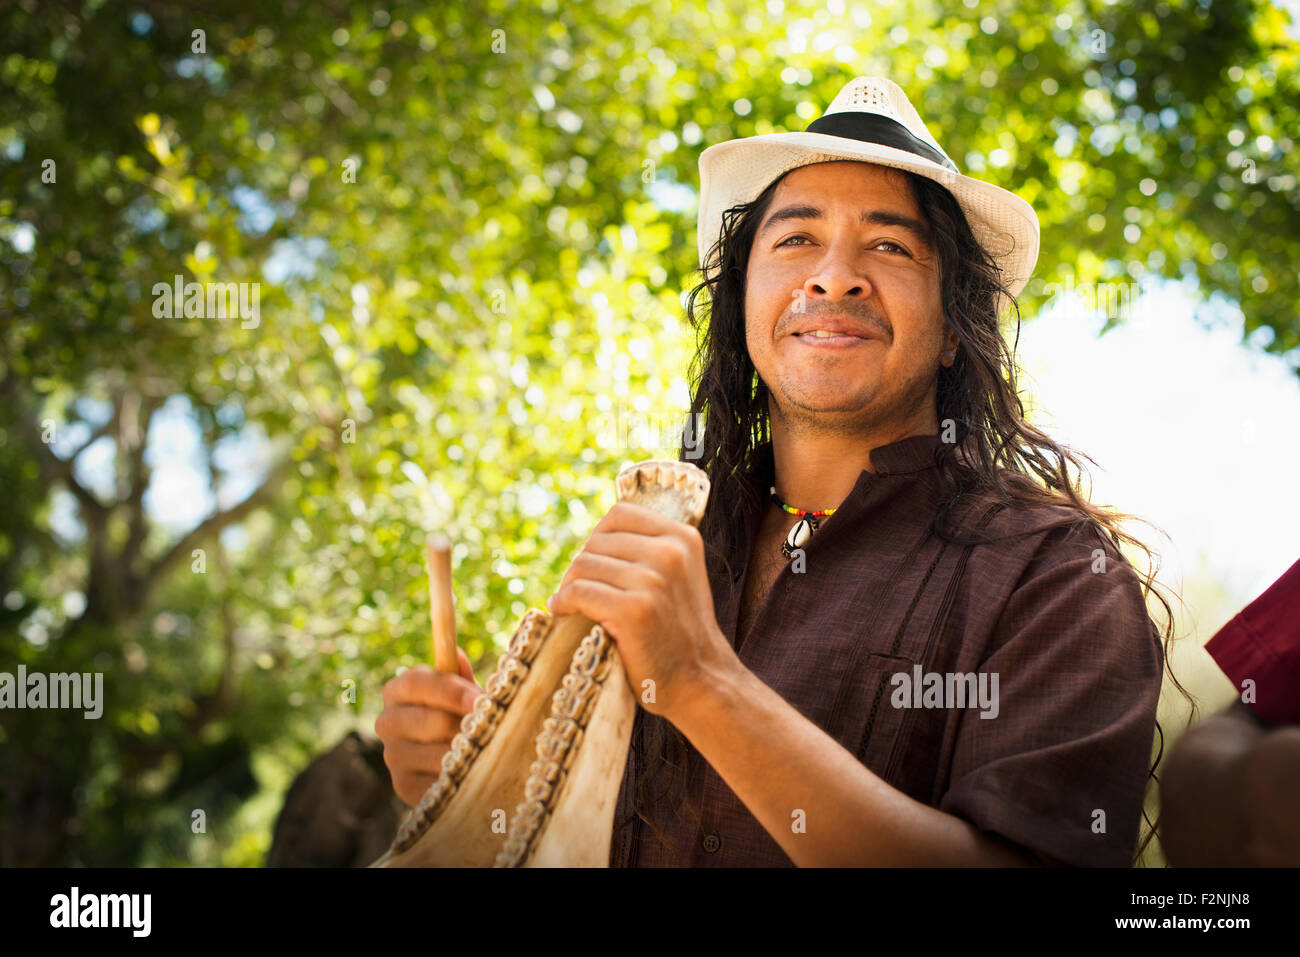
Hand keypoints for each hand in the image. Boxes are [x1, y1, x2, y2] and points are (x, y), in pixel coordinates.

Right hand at [375, 647, 483, 806]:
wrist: (452, 760)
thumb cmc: (459, 715)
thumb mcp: (462, 693)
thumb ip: (460, 677)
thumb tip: (456, 656)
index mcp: (397, 690)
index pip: (415, 683)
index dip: (450, 690)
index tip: (481, 699)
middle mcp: (387, 721)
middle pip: (429, 720)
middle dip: (465, 725)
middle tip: (491, 729)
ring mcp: (392, 755)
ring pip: (438, 753)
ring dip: (467, 753)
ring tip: (486, 751)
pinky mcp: (402, 785)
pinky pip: (437, 781)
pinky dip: (459, 776)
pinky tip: (471, 772)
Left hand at [544, 501, 735, 722]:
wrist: (699, 681)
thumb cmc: (678, 630)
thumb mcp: (678, 575)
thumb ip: (648, 549)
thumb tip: (595, 536)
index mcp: (682, 538)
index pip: (620, 515)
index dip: (598, 539)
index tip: (596, 566)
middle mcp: (671, 553)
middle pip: (596, 541)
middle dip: (582, 567)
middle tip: (581, 594)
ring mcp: (653, 581)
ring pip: (583, 565)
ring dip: (570, 587)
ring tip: (574, 606)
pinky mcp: (635, 610)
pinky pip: (579, 593)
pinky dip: (563, 603)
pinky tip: (563, 613)